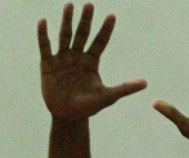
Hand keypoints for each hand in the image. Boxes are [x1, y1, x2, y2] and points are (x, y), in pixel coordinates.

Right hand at [38, 3, 145, 119]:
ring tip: (69, 5)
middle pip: (82, 34)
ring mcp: (62, 59)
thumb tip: (145, 83)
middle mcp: (77, 56)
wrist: (67, 116)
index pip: (100, 41)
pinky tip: (43, 21)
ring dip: (67, 21)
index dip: (105, 29)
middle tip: (90, 5)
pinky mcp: (48, 64)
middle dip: (86, 20)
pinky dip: (43, 35)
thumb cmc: (88, 107)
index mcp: (91, 61)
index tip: (112, 16)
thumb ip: (124, 88)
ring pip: (65, 36)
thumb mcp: (107, 97)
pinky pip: (45, 47)